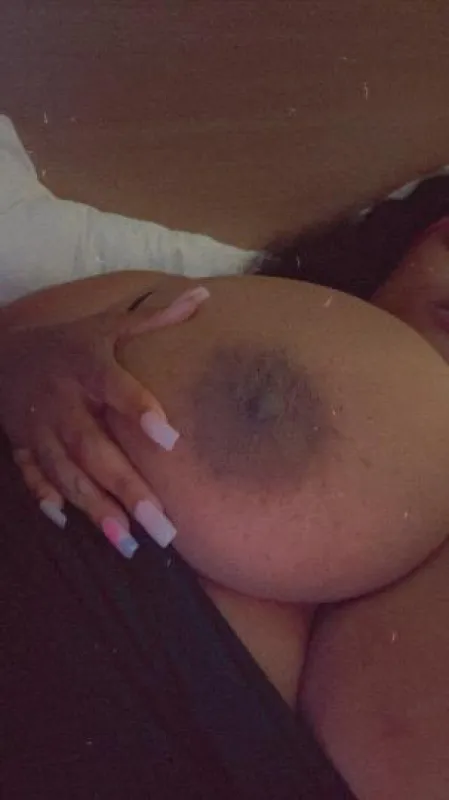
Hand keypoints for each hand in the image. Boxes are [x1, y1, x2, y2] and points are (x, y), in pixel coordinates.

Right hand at [0, 285, 208, 556]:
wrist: (2, 352)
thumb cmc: (69, 342)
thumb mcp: (106, 324)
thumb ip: (154, 318)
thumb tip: (203, 296)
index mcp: (86, 366)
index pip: (115, 387)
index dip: (138, 409)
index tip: (169, 438)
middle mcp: (63, 401)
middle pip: (92, 447)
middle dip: (126, 487)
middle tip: (162, 526)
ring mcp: (39, 428)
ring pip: (66, 472)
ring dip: (95, 507)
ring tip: (128, 542)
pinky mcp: (24, 446)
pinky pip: (32, 475)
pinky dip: (45, 497)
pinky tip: (66, 522)